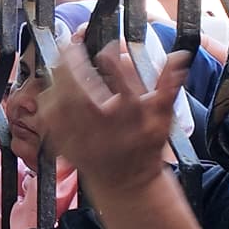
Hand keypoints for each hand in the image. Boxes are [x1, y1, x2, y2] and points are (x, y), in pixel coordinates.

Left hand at [39, 39, 189, 194]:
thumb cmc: (145, 145)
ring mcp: (82, 138)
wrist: (126, 183)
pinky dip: (49, 99)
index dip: (111, 59)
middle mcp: (105, 127)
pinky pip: (49, 117)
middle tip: (74, 46)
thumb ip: (169, 84)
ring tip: (63, 63)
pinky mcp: (64, 144)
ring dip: (59, 78)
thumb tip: (179, 55)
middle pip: (80, 89)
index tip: (106, 47)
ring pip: (60, 102)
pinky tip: (54, 88)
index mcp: (130, 116)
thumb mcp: (163, 116)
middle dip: (73, 62)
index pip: (120, 83)